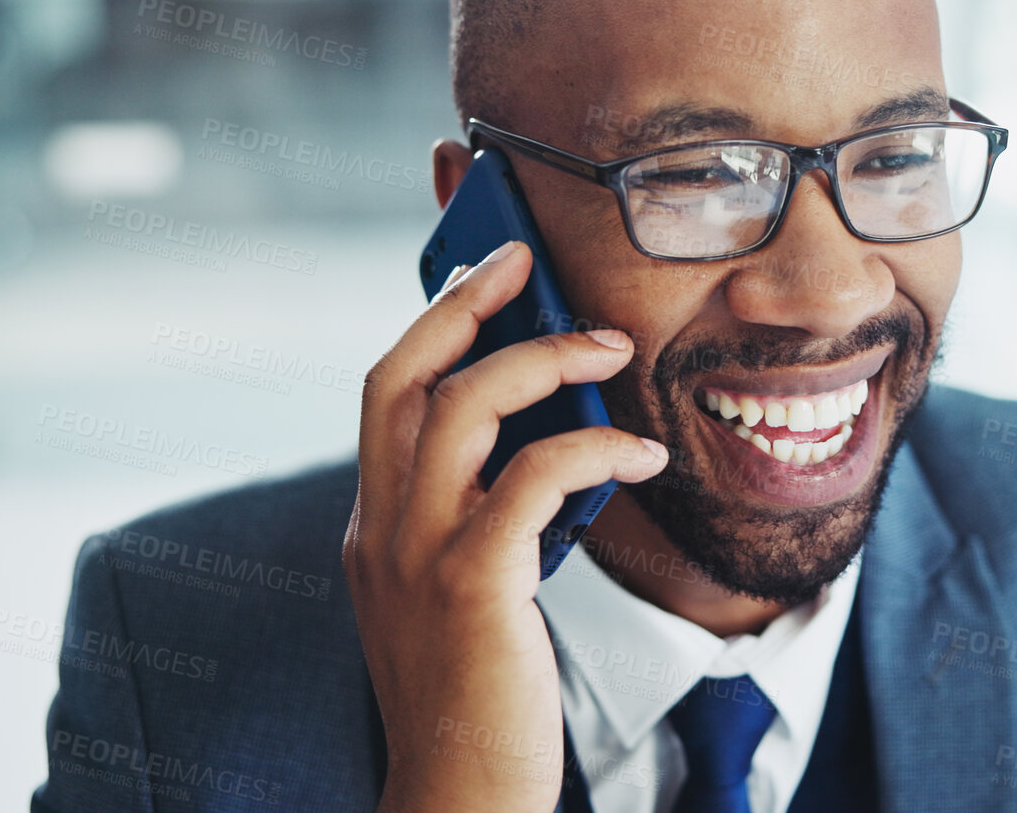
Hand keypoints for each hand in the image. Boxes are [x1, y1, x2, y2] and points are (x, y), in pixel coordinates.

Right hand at [345, 241, 667, 812]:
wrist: (459, 799)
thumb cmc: (478, 698)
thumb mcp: (459, 593)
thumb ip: (477, 520)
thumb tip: (546, 451)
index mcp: (373, 526)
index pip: (385, 393)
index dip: (433, 322)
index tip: (486, 275)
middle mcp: (379, 528)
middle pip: (401, 375)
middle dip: (463, 302)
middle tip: (524, 258)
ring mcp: (417, 553)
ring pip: (463, 407)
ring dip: (544, 359)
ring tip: (614, 348)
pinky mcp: (472, 583)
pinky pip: (535, 476)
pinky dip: (595, 446)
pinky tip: (643, 450)